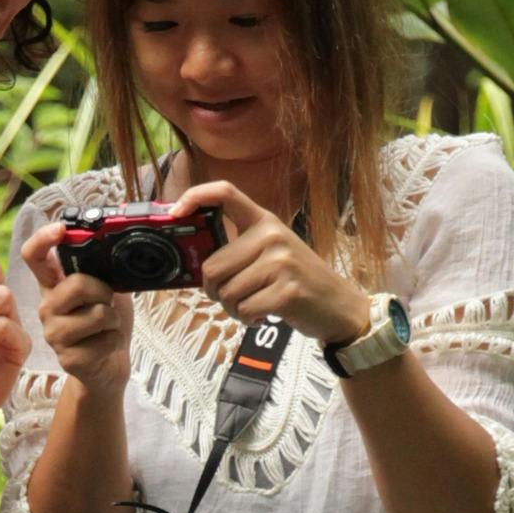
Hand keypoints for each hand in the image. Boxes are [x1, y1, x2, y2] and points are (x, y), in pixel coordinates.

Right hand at [20, 220, 132, 394]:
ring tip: (107, 327)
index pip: (35, 256)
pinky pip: (105, 340)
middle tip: (108, 302)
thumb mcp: (107, 290)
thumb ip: (103, 271)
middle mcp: (47, 307)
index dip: (43, 239)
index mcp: (53, 285)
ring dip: (114, 319)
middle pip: (77, 284)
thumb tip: (116, 249)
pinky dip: (115, 341)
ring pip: (97, 314)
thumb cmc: (106, 324)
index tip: (60, 229)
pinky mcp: (67, 358)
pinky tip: (104, 346)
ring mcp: (54, 334)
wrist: (108, 366)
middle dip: (105, 291)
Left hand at [172, 182, 367, 342]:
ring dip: (233, 309)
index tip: (175, 213)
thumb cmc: (297, 281)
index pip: (226, 193)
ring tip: (255, 306)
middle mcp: (271, 235)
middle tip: (235, 298)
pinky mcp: (287, 290)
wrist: (338, 306)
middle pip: (213, 267)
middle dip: (215, 291)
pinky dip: (248, 319)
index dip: (195, 196)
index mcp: (264, 220)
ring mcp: (281, 262)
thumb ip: (239, 251)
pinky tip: (265, 315)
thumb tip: (196, 264)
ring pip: (227, 292)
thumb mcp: (273, 253)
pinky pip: (244, 310)